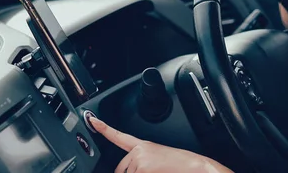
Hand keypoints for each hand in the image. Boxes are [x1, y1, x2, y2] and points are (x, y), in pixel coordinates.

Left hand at [89, 116, 232, 172]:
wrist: (195, 167)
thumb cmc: (180, 165)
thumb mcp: (157, 160)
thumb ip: (140, 163)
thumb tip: (129, 169)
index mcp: (142, 145)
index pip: (118, 135)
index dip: (103, 128)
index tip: (92, 120)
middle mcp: (138, 150)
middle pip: (121, 170)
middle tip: (152, 172)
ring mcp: (139, 159)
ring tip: (158, 172)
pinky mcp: (141, 167)